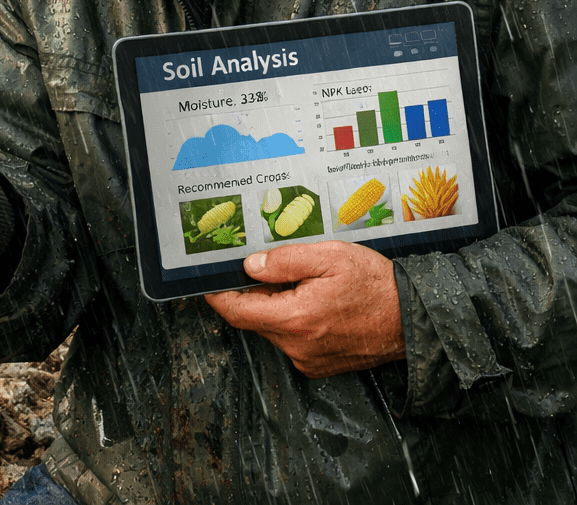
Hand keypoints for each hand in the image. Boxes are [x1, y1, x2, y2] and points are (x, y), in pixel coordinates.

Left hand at [204, 241, 405, 377]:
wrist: (414, 319)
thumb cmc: (375, 285)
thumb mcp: (329, 257)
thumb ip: (284, 261)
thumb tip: (250, 266)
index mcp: (296, 319)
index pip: (238, 312)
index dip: (219, 296)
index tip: (208, 283)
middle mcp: (298, 347)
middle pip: (255, 319)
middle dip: (255, 295)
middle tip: (269, 269)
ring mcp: (309, 360)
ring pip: (274, 329)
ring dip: (277, 307)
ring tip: (302, 284)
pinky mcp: (320, 365)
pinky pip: (292, 341)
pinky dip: (293, 321)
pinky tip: (314, 302)